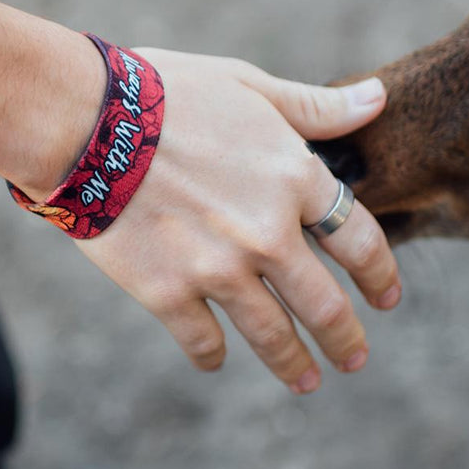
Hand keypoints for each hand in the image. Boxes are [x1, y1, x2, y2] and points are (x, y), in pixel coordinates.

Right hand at [76, 49, 400, 393]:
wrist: (80, 118)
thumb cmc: (170, 93)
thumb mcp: (251, 86)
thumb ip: (319, 106)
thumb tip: (380, 97)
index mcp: (294, 180)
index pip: (360, 241)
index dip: (381, 275)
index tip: (388, 298)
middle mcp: (267, 234)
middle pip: (324, 306)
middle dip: (346, 339)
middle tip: (356, 359)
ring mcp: (218, 269)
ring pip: (271, 335)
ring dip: (294, 364)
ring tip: (309, 382)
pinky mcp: (167, 292)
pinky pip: (202, 340)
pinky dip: (212, 355)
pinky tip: (218, 360)